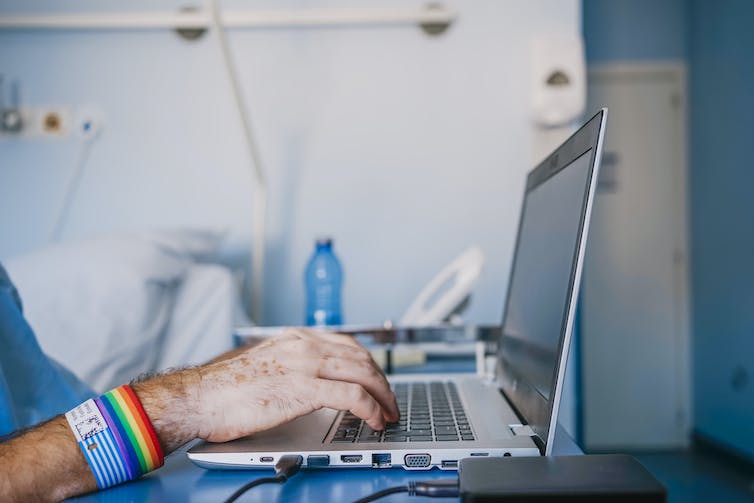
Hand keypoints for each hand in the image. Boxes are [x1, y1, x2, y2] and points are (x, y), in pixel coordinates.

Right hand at [134, 328, 398, 448]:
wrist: (200, 397)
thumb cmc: (225, 389)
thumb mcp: (267, 366)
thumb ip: (293, 367)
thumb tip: (314, 384)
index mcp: (296, 338)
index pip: (347, 344)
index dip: (369, 364)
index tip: (377, 380)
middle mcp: (305, 345)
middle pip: (361, 357)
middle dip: (382, 380)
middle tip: (389, 400)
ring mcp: (306, 364)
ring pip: (363, 373)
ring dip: (383, 395)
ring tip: (388, 412)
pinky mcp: (304, 389)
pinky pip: (353, 396)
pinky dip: (372, 408)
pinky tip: (375, 420)